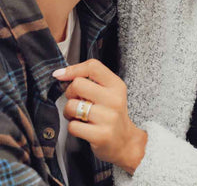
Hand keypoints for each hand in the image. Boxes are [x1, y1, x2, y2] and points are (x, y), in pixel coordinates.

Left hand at [52, 59, 146, 174]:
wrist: (124, 141)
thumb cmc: (111, 113)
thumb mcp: (109, 91)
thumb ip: (91, 80)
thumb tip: (60, 73)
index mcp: (116, 85)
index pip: (93, 66)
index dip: (73, 69)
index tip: (61, 75)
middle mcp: (114, 99)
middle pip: (78, 84)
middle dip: (70, 93)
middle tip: (77, 100)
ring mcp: (108, 117)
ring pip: (72, 106)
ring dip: (69, 112)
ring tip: (79, 115)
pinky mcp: (101, 135)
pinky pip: (73, 126)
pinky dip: (73, 127)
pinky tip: (83, 128)